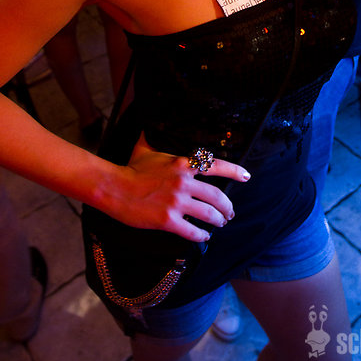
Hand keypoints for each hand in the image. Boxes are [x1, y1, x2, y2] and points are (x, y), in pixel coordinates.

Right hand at [112, 134, 250, 241]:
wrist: (114, 187)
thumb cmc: (130, 168)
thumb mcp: (146, 147)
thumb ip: (155, 136)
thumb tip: (153, 123)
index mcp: (182, 163)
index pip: (216, 166)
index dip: (234, 172)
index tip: (246, 177)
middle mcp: (184, 182)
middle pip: (217, 196)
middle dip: (227, 207)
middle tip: (230, 213)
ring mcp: (176, 202)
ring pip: (208, 214)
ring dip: (218, 221)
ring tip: (220, 224)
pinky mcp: (167, 220)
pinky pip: (192, 231)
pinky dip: (201, 235)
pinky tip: (204, 237)